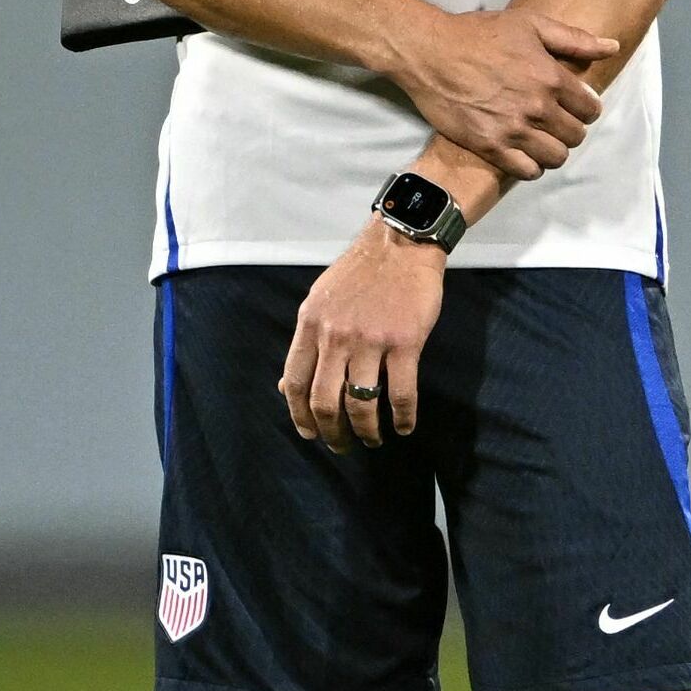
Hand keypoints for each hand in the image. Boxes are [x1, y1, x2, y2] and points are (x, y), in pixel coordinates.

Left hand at [280, 223, 450, 451]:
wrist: (401, 245)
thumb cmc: (360, 274)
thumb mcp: (319, 302)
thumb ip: (305, 343)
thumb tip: (285, 386)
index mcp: (311, 326)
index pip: (296, 383)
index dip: (300, 416)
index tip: (310, 434)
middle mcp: (336, 336)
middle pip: (325, 401)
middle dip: (332, 433)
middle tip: (342, 446)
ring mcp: (371, 341)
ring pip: (362, 403)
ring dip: (367, 431)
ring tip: (372, 440)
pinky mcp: (405, 343)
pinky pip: (401, 392)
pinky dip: (403, 417)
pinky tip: (404, 427)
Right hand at [391, 7, 616, 178]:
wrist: (430, 53)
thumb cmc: (479, 34)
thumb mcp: (531, 25)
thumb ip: (575, 40)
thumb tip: (612, 47)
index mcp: (552, 78)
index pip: (590, 110)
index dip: (585, 109)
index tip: (574, 106)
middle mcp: (537, 108)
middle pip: (576, 136)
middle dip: (570, 129)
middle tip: (555, 122)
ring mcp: (513, 130)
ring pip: (555, 157)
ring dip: (553, 150)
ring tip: (541, 139)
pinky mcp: (489, 147)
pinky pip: (526, 171)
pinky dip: (531, 166)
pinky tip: (524, 153)